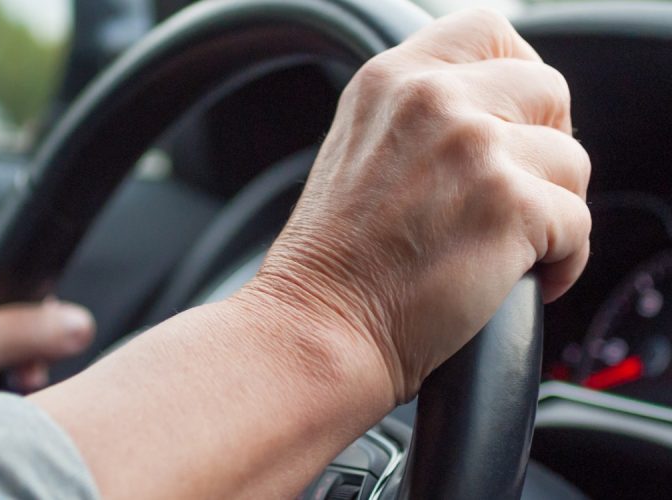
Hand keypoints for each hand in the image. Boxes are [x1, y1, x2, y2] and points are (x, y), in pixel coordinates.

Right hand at [247, 8, 590, 402]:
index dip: (517, 72)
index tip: (516, 118)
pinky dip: (562, 259)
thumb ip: (423, 115)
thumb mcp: (360, 147)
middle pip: (546, 91)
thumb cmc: (335, 256)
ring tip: (511, 245)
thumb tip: (497, 116)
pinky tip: (519, 278)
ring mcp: (473, 149)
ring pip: (572, 161)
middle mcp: (433, 101)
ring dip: (553, 207)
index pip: (489, 31)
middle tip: (517, 191)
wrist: (321, 322)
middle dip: (544, 144)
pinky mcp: (509, 208)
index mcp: (392, 80)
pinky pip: (579, 223)